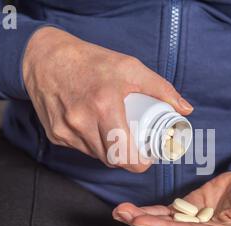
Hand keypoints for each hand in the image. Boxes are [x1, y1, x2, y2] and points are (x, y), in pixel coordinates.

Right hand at [23, 27, 192, 171]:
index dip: (140, 163)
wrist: (46, 58)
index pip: (125, 156)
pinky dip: (91, 144)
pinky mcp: (55, 135)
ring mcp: (66, 131)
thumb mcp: (130, 68)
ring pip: (96, 156)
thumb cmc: (91, 61)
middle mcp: (82, 122)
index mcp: (104, 107)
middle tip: (134, 146)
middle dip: (126, 158)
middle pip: (112, 160)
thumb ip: (161, 88)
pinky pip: (80, 149)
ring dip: (109, 151)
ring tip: (115, 133)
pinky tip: (93, 128)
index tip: (146, 158)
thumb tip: (185, 109)